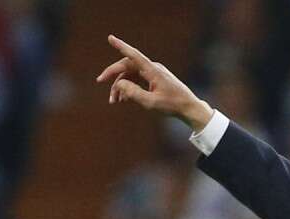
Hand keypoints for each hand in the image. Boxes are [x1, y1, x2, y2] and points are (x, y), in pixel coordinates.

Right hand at [96, 34, 213, 130]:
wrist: (189, 108)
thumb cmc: (172, 105)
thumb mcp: (150, 103)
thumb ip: (133, 93)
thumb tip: (119, 83)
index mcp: (153, 71)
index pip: (134, 56)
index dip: (121, 46)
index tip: (110, 38)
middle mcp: (153, 68)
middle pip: (127, 66)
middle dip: (113, 74)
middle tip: (100, 81)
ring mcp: (154, 73)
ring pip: (131, 74)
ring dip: (121, 85)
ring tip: (114, 101)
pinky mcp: (155, 79)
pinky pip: (138, 79)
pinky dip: (129, 87)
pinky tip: (123, 99)